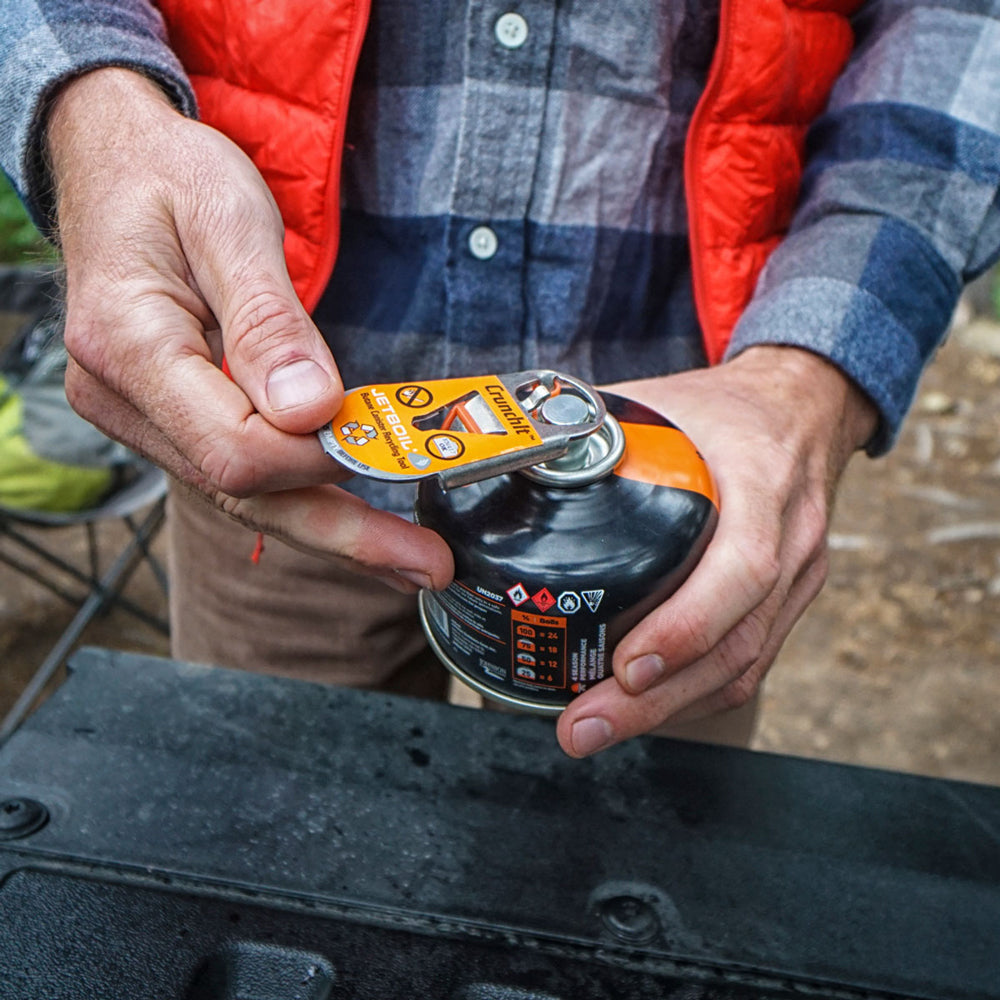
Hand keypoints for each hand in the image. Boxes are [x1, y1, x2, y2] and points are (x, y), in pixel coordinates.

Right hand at [48, 68, 451, 592]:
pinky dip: (304, 495)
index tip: (386, 439)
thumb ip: (268, 319)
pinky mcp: (171, 416)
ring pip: (246, 495)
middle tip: (426, 566)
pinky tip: (354, 518)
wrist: (111, 161)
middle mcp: (124, 399)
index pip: (235, 446)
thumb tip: (311, 411)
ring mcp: (144, 416)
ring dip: (332, 526)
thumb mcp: (227, 220)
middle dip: (344, 532)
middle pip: (243, 494)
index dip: (317, 455)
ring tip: (411, 557)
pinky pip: (241, 470)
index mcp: (129, 346)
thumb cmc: (168, 177)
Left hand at [556, 345, 876, 756]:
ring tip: (595, 730)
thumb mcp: (669, 399)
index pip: (741, 569)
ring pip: (743, 666)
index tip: (627, 667)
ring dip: (668, 710)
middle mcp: (790, 541)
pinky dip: (692, 695)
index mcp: (762, 483)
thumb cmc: (729, 408)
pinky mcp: (788, 600)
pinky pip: (748, 662)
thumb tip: (507, 448)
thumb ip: (596, 424)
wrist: (804, 408)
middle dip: (656, 700)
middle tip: (582, 727)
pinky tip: (642, 709)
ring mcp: (797, 578)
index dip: (687, 626)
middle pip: (736, 644)